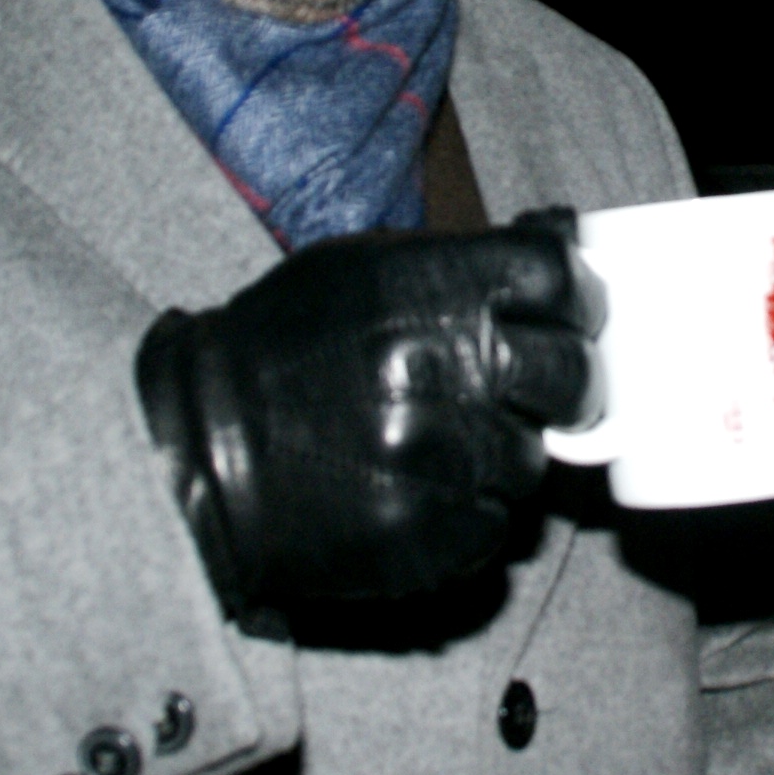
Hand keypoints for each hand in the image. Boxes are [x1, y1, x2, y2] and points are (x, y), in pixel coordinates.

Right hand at [137, 213, 600, 612]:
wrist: (199, 453)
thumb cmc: (284, 354)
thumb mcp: (362, 270)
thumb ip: (466, 260)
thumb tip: (563, 240)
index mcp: (429, 288)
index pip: (560, 277)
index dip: (574, 297)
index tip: (567, 314)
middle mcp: (444, 368)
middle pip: (572, 373)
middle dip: (559, 381)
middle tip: (522, 388)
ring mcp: (443, 458)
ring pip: (530, 456)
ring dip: (497, 451)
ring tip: (427, 442)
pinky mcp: (434, 534)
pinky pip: (494, 523)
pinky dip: (465, 511)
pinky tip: (410, 489)